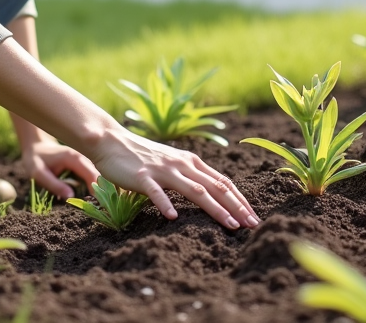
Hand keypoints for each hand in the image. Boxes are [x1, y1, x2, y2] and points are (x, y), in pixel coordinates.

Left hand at [20, 138, 99, 199]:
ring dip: (100, 189)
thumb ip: (54, 185)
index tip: (99, 205)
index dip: (98, 190)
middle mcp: (83, 157)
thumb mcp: (38, 173)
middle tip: (101, 208)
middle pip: (99, 175)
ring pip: (99, 176)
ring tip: (98, 204)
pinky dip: (95, 186)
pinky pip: (94, 176)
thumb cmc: (36, 159)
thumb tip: (71, 197)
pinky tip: (93, 197)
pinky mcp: (84, 164)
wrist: (36, 146)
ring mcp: (85, 160)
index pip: (92, 174)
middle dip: (102, 191)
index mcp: (74, 158)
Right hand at [89, 128, 258, 230]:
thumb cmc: (143, 156)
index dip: (240, 199)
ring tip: (230, 225)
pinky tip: (173, 217)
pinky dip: (165, 204)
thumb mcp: (172, 163)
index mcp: (190, 161)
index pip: (222, 181)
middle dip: (237, 207)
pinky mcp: (142, 177)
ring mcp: (162, 170)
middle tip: (252, 224)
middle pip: (216, 187)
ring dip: (215, 208)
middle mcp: (181, 164)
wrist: (112, 141)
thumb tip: (211, 192)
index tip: (253, 216)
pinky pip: (156, 192)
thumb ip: (189, 175)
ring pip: (195, 190)